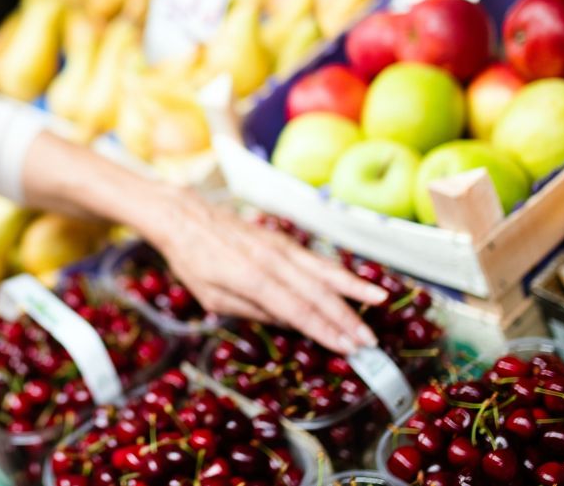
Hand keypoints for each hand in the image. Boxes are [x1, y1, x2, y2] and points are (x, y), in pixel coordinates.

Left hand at [143, 190, 388, 353]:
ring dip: (352, 289)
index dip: (324, 331)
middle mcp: (270, 259)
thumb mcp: (212, 297)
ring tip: (379, 302)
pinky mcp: (282, 239)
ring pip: (322, 270)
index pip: (296, 310)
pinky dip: (339, 271)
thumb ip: (252, 310)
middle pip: (316, 292)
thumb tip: (289, 323)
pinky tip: (357, 282)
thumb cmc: (192, 261)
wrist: (184, 216)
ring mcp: (279, 245)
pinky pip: (315, 259)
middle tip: (369, 341)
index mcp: (250, 278)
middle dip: (345, 318)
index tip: (347, 348)